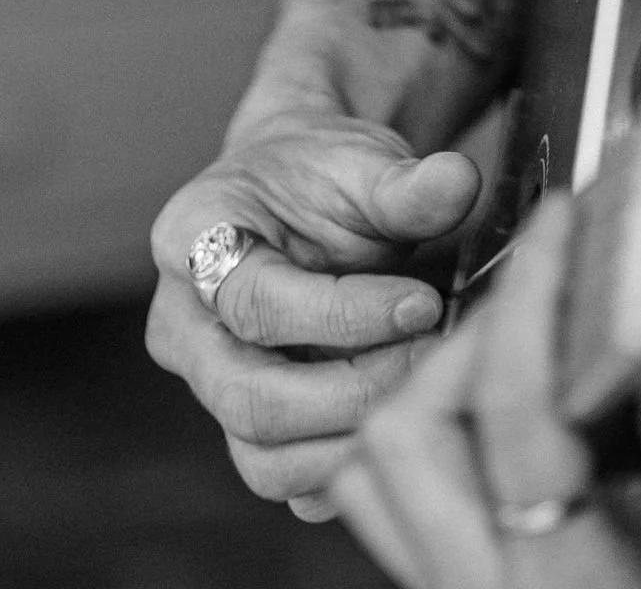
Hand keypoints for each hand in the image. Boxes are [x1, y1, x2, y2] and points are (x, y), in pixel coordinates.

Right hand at [146, 104, 482, 504]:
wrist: (298, 189)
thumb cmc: (322, 172)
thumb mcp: (361, 159)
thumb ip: (405, 181)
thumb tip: (458, 184)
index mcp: (188, 240)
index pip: (256, 305)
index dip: (345, 315)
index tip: (423, 302)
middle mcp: (182, 326)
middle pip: (250, 399)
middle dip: (354, 390)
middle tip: (429, 358)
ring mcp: (209, 387)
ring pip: (265, 460)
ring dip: (354, 437)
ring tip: (422, 389)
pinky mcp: (246, 431)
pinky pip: (289, 482)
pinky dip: (349, 466)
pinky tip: (401, 417)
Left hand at [337, 197, 640, 588]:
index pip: (511, 417)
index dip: (529, 298)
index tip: (560, 228)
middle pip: (404, 439)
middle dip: (467, 336)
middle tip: (543, 288)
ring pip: (377, 479)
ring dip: (435, 388)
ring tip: (521, 343)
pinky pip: (399, 513)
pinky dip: (433, 440)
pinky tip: (508, 411)